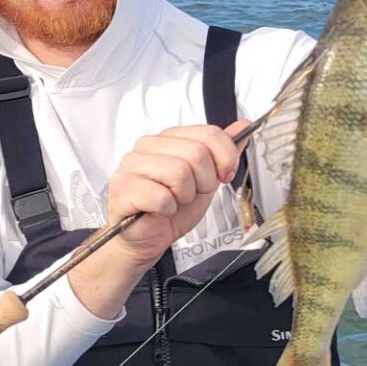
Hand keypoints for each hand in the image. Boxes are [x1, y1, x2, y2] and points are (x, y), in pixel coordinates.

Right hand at [107, 120, 248, 266]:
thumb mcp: (206, 179)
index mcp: (168, 138)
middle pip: (196, 153)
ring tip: (173, 202)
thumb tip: (242, 127)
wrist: (147, 238)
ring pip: (179, 172)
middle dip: (203, 181)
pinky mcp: (123, 188)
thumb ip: (222, 152)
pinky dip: (167, 209)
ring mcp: (132, 165)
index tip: (224, 175)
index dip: (225, 158)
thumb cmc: (170, 209)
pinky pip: (160, 196)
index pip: (208, 133)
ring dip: (184, 196)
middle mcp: (148, 146)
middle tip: (191, 194)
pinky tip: (159, 211)